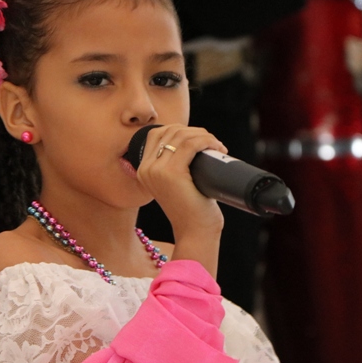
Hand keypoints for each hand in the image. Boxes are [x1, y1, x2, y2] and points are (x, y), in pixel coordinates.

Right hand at [136, 125, 226, 275]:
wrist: (195, 232)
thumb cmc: (192, 209)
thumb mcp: (176, 183)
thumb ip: (175, 165)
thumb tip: (194, 141)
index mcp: (143, 170)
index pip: (158, 133)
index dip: (181, 130)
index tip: (200, 139)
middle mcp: (146, 169)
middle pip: (170, 131)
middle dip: (195, 131)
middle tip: (212, 144)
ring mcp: (156, 170)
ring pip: (181, 136)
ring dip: (204, 136)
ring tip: (217, 147)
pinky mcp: (171, 173)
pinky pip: (190, 145)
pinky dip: (207, 141)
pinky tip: (217, 148)